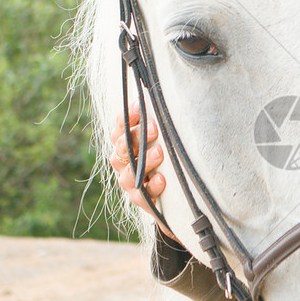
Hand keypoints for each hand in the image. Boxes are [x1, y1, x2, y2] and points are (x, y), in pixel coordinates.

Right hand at [109, 103, 176, 238]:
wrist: (178, 199)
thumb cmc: (170, 162)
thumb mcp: (167, 140)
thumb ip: (160, 122)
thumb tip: (158, 98)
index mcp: (127, 145)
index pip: (120, 128)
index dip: (127, 117)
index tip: (140, 106)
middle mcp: (124, 164)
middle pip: (121, 148)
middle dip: (136, 137)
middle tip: (155, 127)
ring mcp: (131, 184)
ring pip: (128, 173)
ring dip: (144, 161)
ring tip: (159, 153)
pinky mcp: (143, 202)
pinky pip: (142, 196)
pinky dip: (151, 186)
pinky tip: (161, 179)